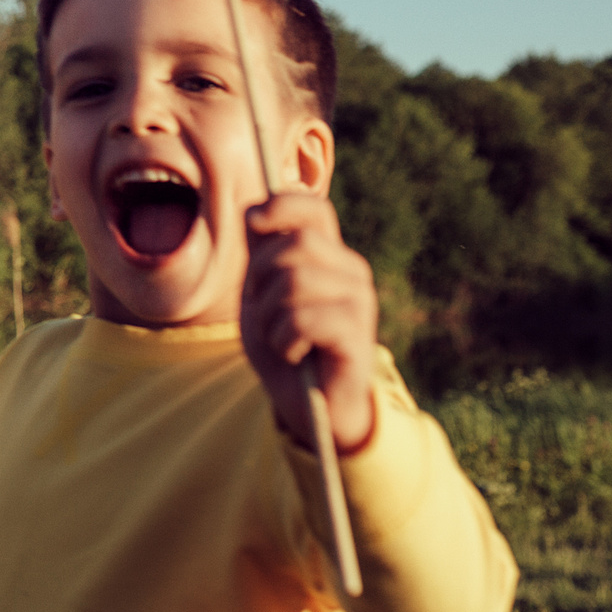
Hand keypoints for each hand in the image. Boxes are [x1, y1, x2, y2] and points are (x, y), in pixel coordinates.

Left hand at [242, 192, 377, 452]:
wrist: (308, 406)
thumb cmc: (284, 346)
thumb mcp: (260, 295)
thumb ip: (259, 254)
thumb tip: (252, 210)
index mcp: (328, 256)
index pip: (314, 209)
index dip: (281, 205)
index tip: (251, 221)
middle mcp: (351, 271)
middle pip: (295, 243)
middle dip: (260, 277)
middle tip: (263, 312)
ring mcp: (359, 302)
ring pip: (294, 280)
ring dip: (268, 315)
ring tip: (280, 338)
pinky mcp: (358, 335)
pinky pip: (303, 319)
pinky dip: (283, 339)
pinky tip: (294, 353)